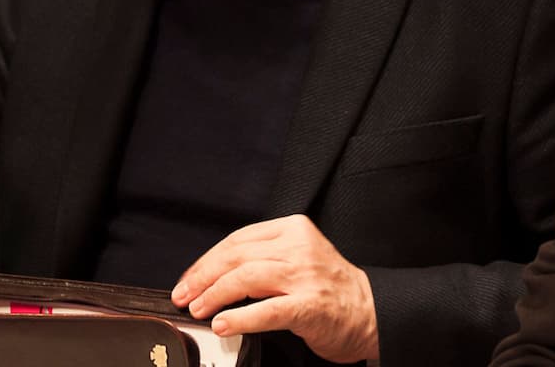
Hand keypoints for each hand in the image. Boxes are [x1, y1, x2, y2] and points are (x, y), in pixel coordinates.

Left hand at [173, 214, 377, 362]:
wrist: (370, 311)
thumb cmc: (330, 289)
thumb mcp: (298, 257)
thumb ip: (263, 258)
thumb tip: (212, 275)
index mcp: (293, 229)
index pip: (238, 239)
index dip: (206, 261)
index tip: (188, 278)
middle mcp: (299, 247)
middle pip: (236, 255)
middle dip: (202, 277)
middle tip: (184, 295)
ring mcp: (305, 276)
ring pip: (245, 277)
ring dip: (214, 295)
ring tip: (199, 309)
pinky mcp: (310, 305)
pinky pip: (266, 310)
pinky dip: (239, 318)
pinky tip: (223, 325)